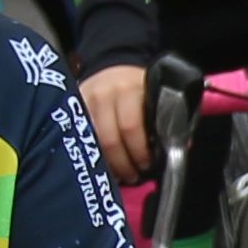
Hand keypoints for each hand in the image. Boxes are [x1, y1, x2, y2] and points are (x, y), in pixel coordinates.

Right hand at [80, 58, 153, 181]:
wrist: (115, 72)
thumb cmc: (141, 92)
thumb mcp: (157, 100)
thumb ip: (165, 123)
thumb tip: (174, 151)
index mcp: (132, 90)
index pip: (131, 125)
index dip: (139, 151)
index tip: (146, 165)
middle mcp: (106, 93)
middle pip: (109, 138)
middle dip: (122, 163)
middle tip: (132, 176)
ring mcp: (86, 100)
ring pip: (92, 141)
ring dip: (106, 163)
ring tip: (119, 175)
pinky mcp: (73, 109)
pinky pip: (79, 137)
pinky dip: (91, 153)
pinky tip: (102, 163)